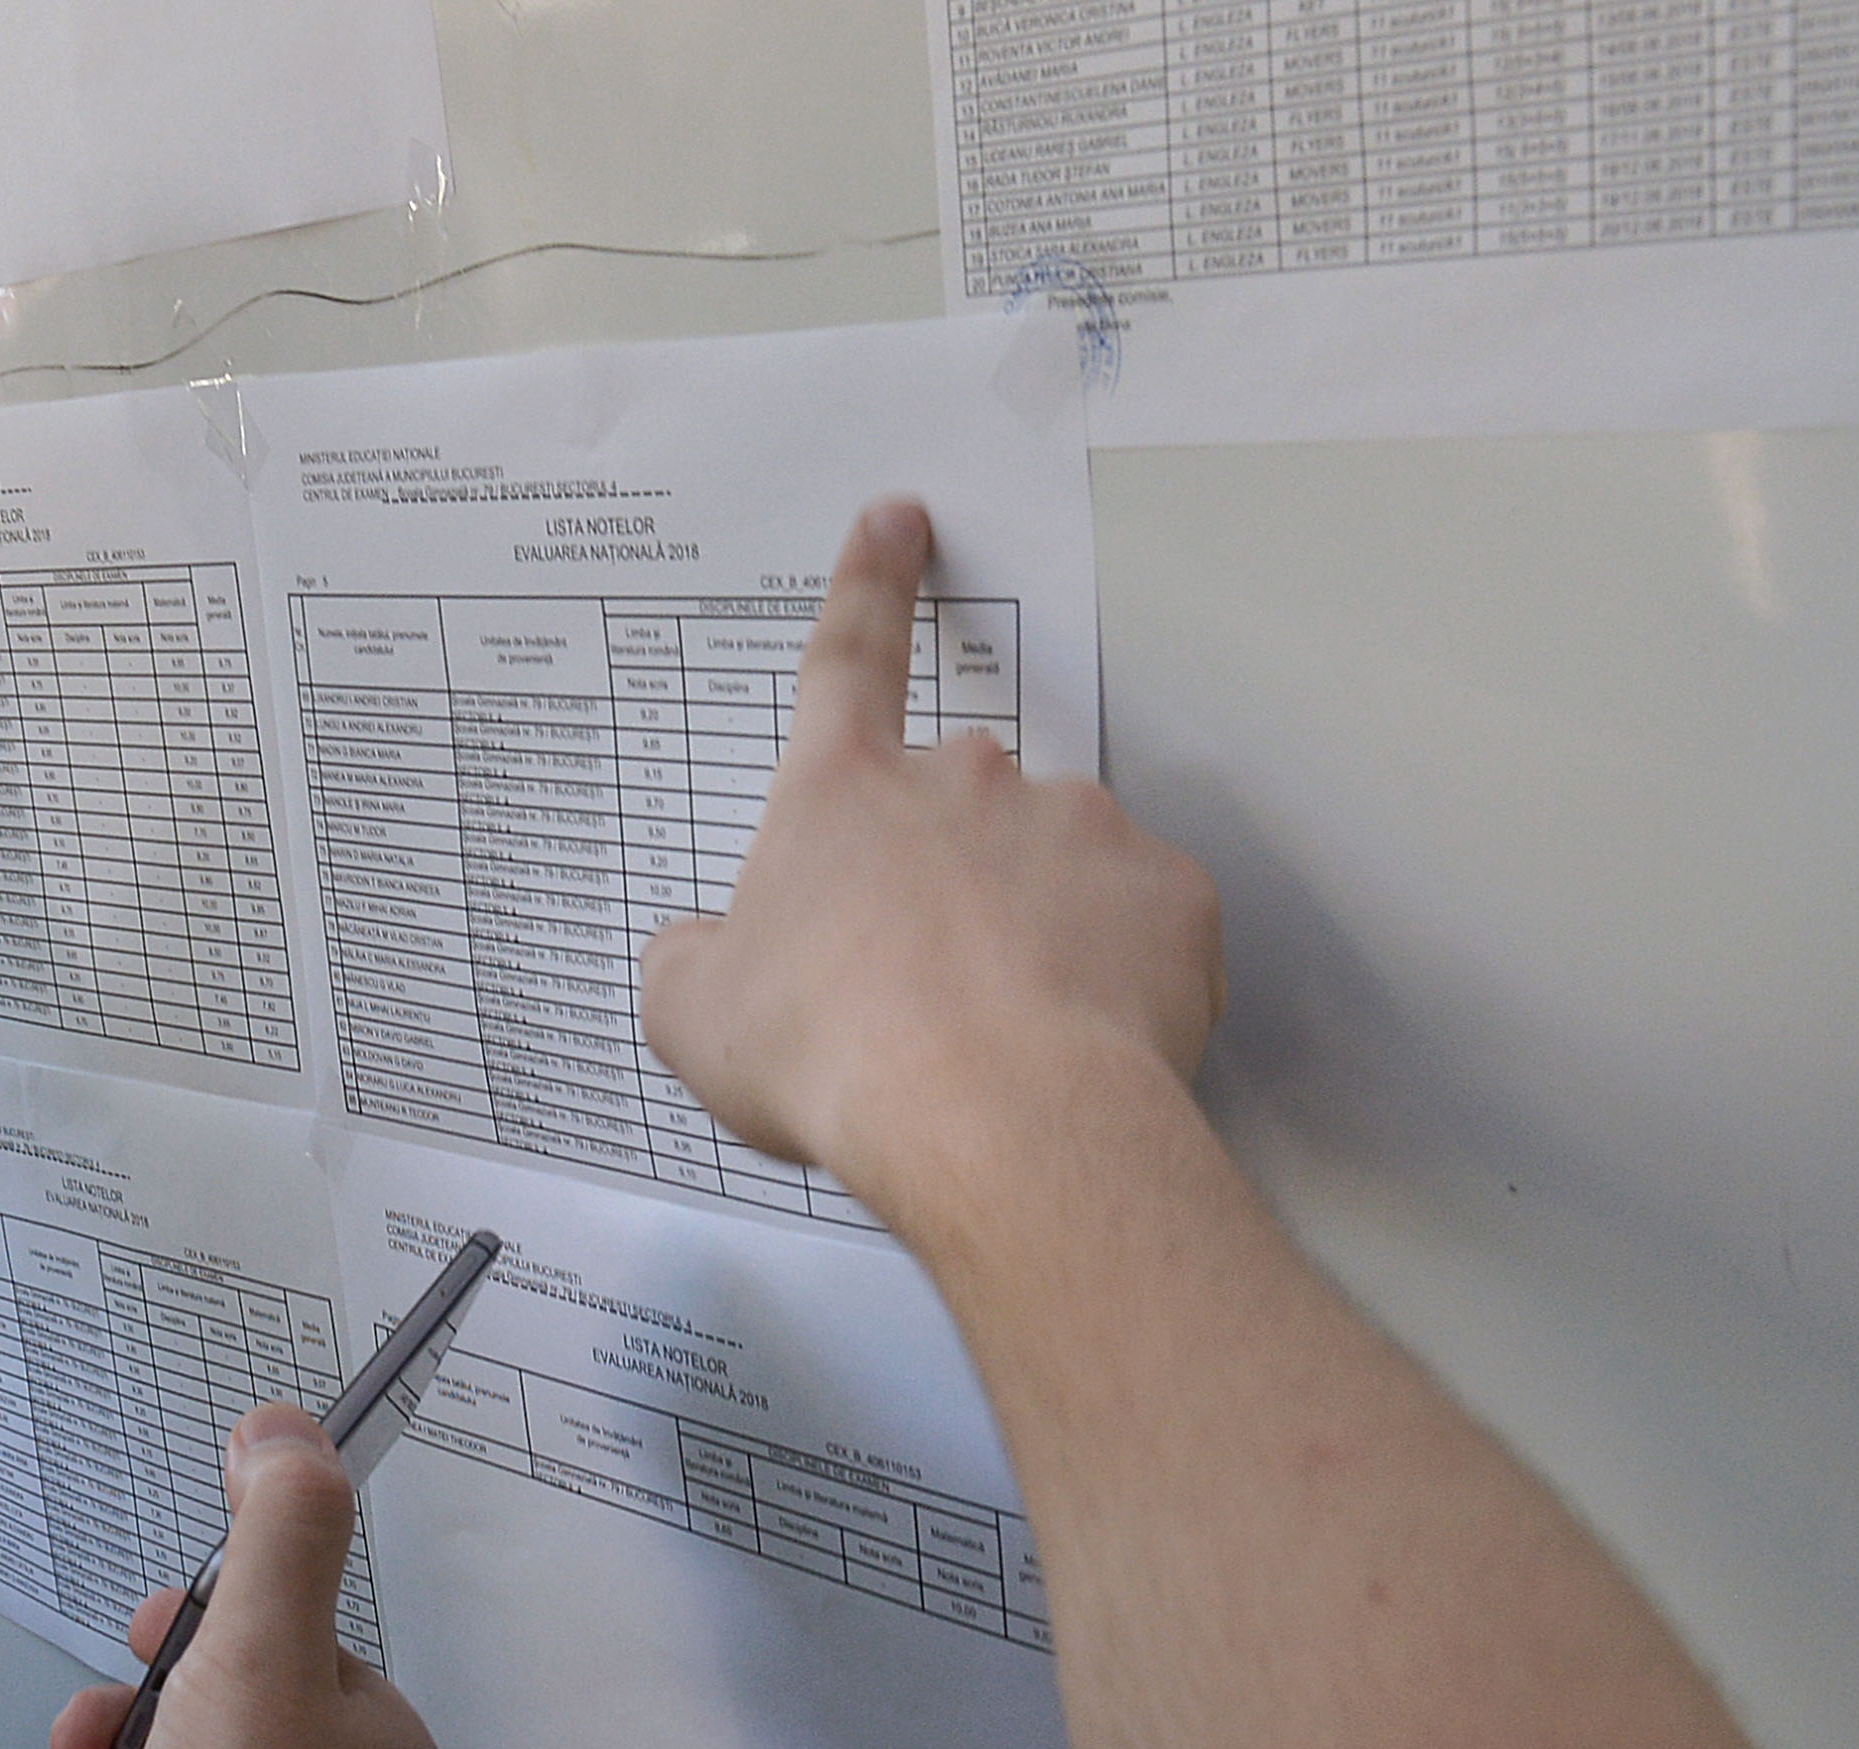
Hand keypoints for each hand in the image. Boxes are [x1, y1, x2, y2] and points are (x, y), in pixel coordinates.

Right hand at [633, 496, 1221, 1217]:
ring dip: (1035, 924)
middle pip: (959, 799)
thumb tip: (696, 953)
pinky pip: (1139, 924)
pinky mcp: (1166, 893)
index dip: (869, 584)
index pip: (848, 657)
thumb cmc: (840, 1054)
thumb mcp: (698, 1019)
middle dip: (950, 873)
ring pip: (1056, 862)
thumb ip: (692, 963)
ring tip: (1004, 1029)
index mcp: (845, 792)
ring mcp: (1078, 825)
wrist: (994, 1116)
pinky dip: (1113, 972)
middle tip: (930, 978)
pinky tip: (1076, 1038)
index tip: (900, 522)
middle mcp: (968, 779)